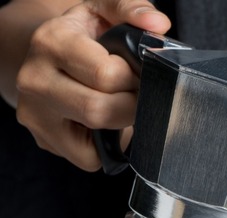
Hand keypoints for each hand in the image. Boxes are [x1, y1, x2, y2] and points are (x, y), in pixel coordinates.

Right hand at [15, 0, 169, 170]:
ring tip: (121, 105)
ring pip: (94, 142)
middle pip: (100, 110)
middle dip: (131, 106)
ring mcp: (35, 113)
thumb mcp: (104, 11)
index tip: (139, 73)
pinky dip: (107, 147)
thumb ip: (132, 9)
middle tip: (136, 94)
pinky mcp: (43, 140)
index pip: (107, 75)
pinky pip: (89, 159)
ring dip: (120, 127)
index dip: (134, 78)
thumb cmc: (85, 36)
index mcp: (52, 42)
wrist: (49, 54)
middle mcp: (35, 79)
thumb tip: (157, 24)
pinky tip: (105, 124)